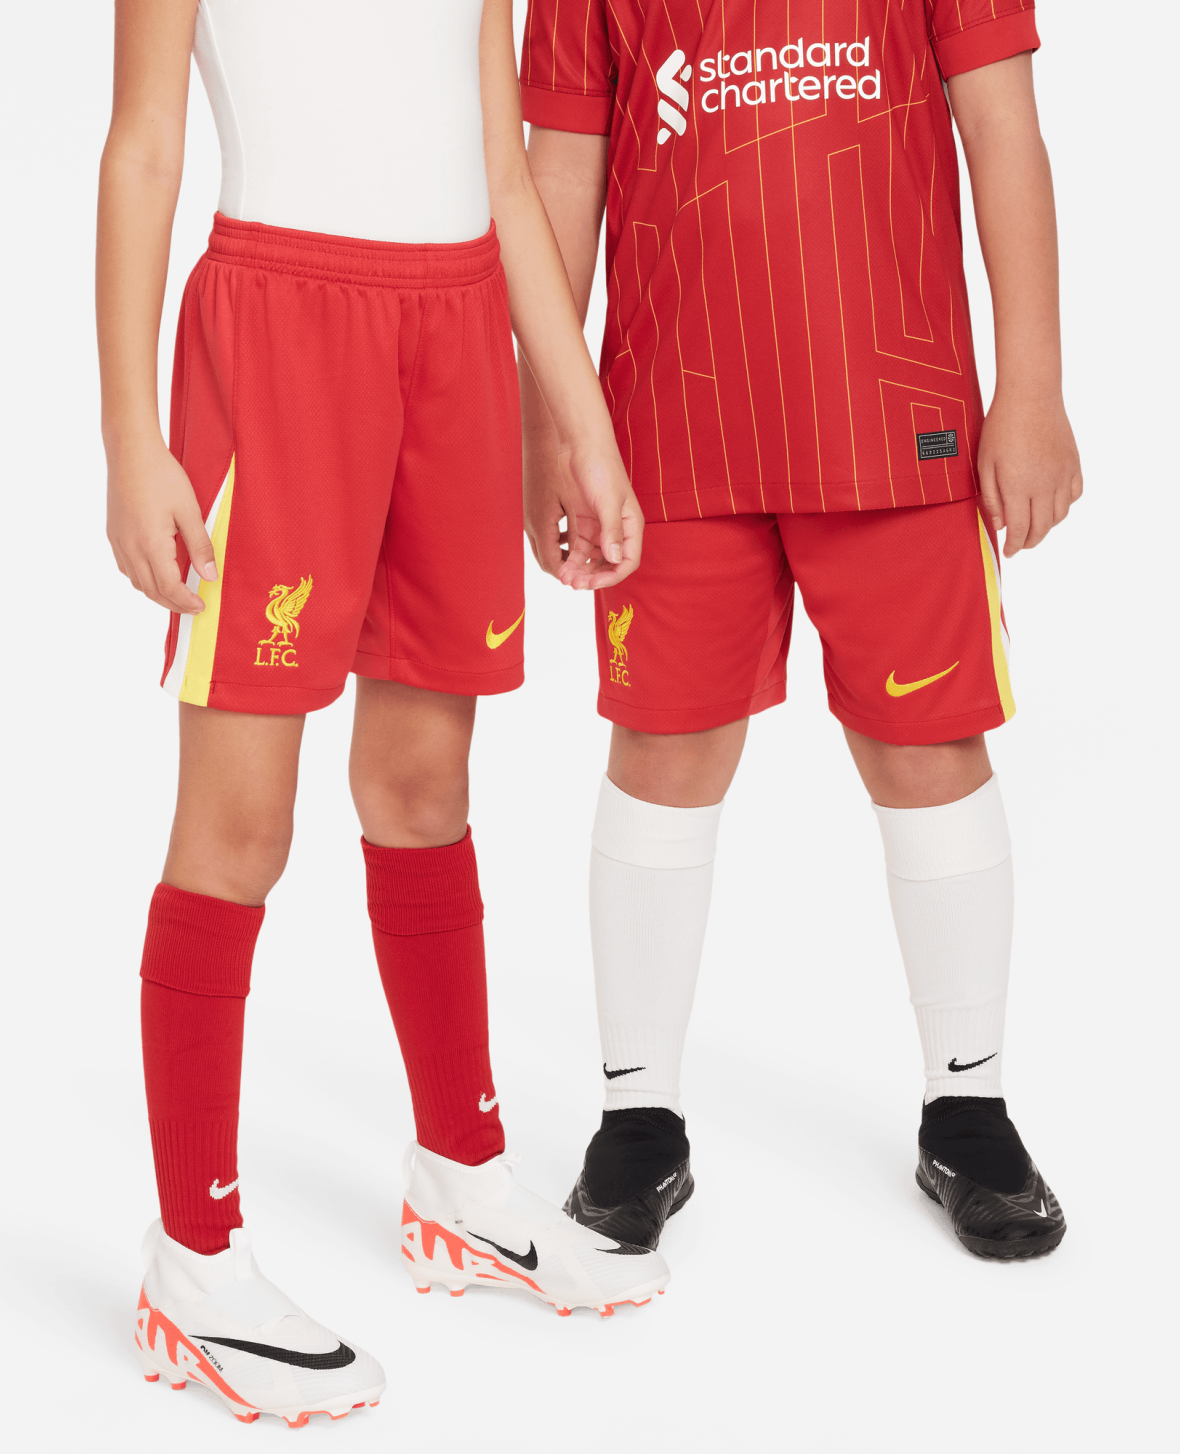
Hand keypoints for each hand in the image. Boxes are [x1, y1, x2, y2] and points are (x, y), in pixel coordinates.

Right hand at [107, 438, 216, 611]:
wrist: (131, 451)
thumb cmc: (162, 476)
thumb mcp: (189, 511)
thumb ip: (200, 546)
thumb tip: (210, 576)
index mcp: (151, 544)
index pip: (169, 587)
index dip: (186, 602)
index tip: (201, 606)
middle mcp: (130, 547)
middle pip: (151, 590)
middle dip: (173, 603)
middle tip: (193, 607)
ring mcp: (118, 541)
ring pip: (136, 581)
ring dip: (156, 593)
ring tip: (177, 595)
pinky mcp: (113, 533)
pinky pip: (126, 567)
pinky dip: (142, 579)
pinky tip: (155, 574)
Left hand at [524, 423, 642, 590]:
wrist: (580, 444)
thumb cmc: (600, 467)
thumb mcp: (607, 501)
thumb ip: (612, 532)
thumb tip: (616, 560)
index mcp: (630, 526)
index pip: (627, 562)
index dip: (612, 576)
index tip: (593, 583)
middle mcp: (616, 530)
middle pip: (608, 564)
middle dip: (592, 577)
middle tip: (574, 584)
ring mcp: (598, 527)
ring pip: (591, 559)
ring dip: (580, 571)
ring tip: (564, 578)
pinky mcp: (582, 522)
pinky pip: (578, 548)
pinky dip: (571, 559)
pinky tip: (561, 567)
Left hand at [978, 391, 1081, 556]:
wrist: (1031, 397)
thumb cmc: (1001, 428)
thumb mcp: (985, 465)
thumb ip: (991, 499)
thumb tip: (1000, 526)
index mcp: (1019, 488)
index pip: (1021, 530)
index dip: (1015, 546)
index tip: (1009, 552)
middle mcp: (1045, 486)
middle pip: (1042, 528)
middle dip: (1030, 542)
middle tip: (1020, 545)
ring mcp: (1063, 475)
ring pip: (1060, 515)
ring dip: (1047, 526)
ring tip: (1034, 526)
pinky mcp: (1074, 463)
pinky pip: (1075, 494)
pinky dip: (1065, 505)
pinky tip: (1053, 504)